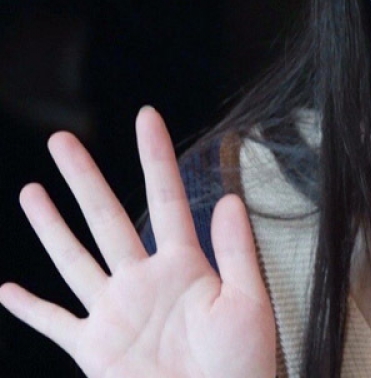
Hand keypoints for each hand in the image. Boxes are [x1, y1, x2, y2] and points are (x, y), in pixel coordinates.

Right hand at [0, 107, 275, 377]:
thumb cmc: (242, 365)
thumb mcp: (248, 302)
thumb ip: (235, 252)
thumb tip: (229, 198)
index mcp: (185, 264)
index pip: (167, 196)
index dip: (155, 156)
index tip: (145, 116)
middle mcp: (144, 279)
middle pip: (107, 216)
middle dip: (83, 177)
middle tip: (63, 139)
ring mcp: (116, 313)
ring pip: (74, 258)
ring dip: (51, 226)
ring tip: (31, 190)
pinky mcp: (95, 351)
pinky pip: (55, 325)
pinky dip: (30, 309)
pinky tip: (7, 291)